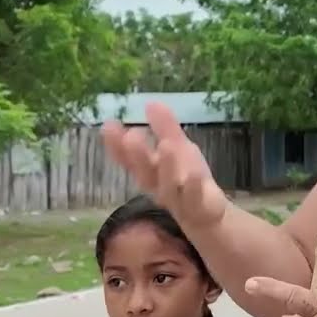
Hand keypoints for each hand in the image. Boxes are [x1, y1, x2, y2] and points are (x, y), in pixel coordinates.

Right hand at [99, 102, 228, 232]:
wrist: (207, 214)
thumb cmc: (187, 180)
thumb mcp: (178, 148)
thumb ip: (165, 128)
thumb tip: (151, 102)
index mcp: (151, 172)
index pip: (130, 159)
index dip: (118, 146)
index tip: (109, 125)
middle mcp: (159, 187)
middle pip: (146, 173)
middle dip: (138, 156)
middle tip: (130, 136)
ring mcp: (178, 199)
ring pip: (170, 186)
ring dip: (167, 167)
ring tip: (167, 145)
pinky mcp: (198, 208)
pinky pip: (195, 198)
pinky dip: (193, 187)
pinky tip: (193, 174)